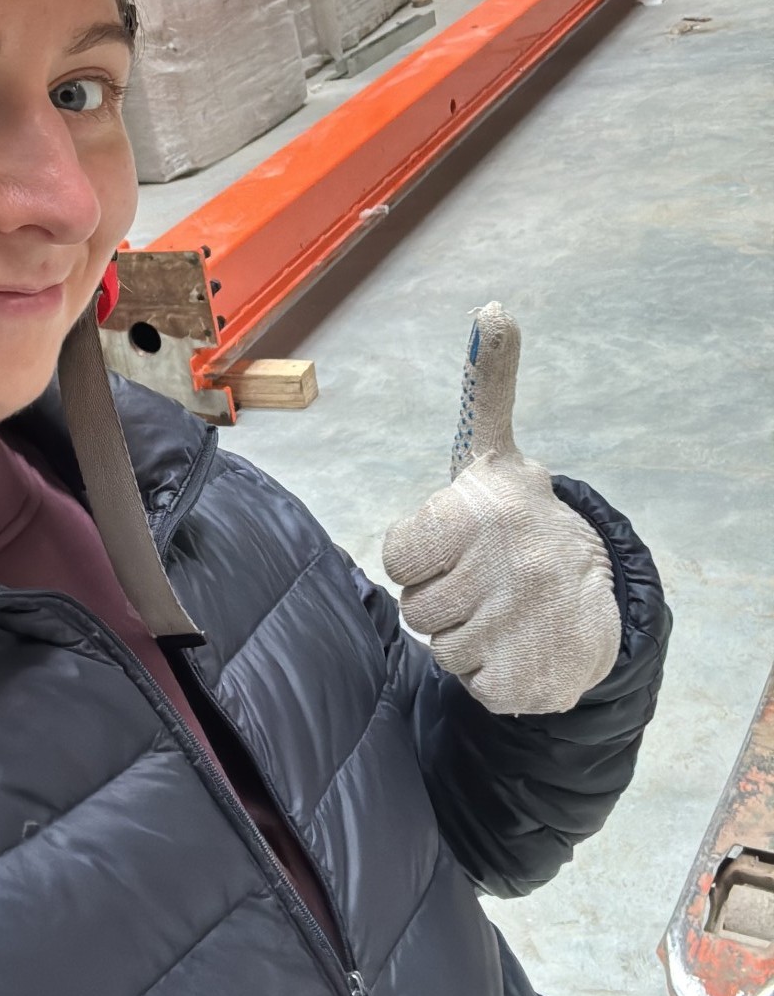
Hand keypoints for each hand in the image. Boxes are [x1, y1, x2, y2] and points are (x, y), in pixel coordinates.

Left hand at [381, 302, 620, 713]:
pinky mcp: (528, 683)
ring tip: (505, 609)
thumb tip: (493, 309)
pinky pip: (471, 685)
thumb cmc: (519, 523)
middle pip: (415, 608)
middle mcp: (504, 567)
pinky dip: (491, 673)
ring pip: (441, 649)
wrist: (597, 597)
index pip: (397, 557)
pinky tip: (520, 645)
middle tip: (487, 580)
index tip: (460, 544)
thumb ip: (488, 386)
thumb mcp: (495, 455)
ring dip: (466, 636)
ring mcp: (518, 628)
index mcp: (480, 511)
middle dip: (445, 598)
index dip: (423, 557)